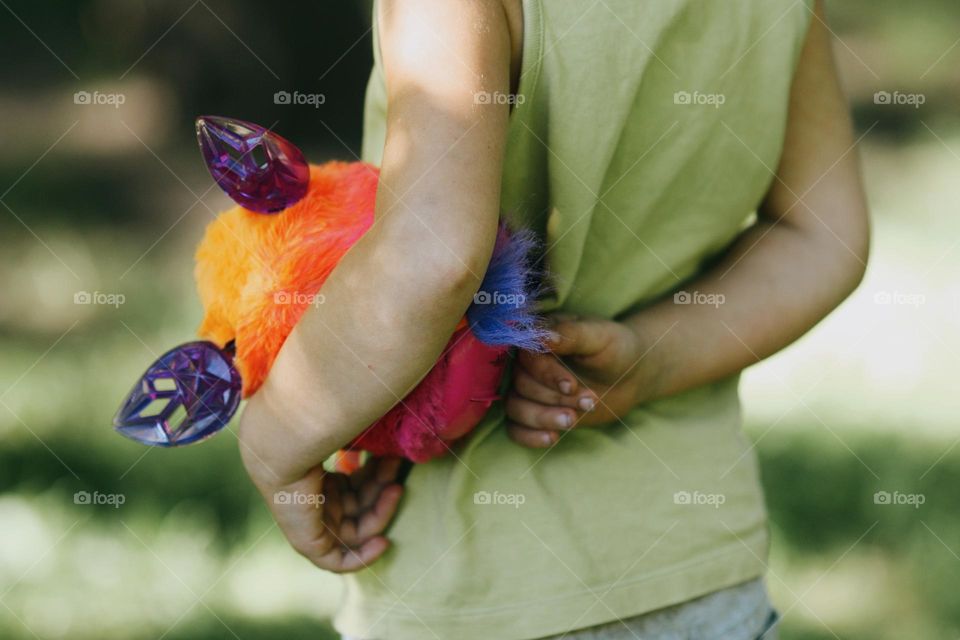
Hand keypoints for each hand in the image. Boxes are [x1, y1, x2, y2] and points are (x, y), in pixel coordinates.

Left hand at [249, 455, 403, 572]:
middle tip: (397, 471)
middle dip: (383, 491)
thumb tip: (393, 446)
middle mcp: (317, 506)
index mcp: (321, 484)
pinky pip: (338, 561)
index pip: (357, 491)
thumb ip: (366, 452)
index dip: (379, 481)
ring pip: (357, 530)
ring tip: (396, 488)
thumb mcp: (345, 447)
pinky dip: (362, 556)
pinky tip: (383, 542)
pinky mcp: (308, 544)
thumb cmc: (312, 438)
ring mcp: (312, 526)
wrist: (284, 448)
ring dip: (381, 512)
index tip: (394, 460)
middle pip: (360, 508)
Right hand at [506, 315, 657, 447]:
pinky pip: (516, 428)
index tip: (571, 386)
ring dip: (543, 417)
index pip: (528, 357)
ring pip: (515, 407)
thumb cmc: (616, 349)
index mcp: (539, 337)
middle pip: (521, 385)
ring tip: (572, 420)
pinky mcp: (535, 411)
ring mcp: (529, 389)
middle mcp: (528, 363)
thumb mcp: (599, 336)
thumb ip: (570, 334)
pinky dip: (529, 436)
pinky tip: (552, 438)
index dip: (546, 375)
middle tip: (589, 401)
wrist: (630, 375)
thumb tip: (541, 336)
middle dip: (555, 398)